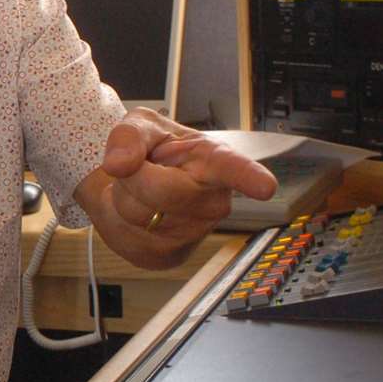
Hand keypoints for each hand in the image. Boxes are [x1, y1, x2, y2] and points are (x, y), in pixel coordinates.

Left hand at [79, 109, 277, 265]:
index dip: (249, 178)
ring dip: (122, 198)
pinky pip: (126, 237)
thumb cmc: (153, 150)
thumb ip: (128, 136)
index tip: (265, 187)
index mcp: (214, 159)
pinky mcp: (170, 255)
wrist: (140, 184)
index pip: (233, 168)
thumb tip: (119, 163)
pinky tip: (137, 212)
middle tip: (143, 166)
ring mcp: (194, 232)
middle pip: (158, 190)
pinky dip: (117, 221)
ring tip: (142, 189)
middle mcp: (213, 200)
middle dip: (133, 175)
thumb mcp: (140, 126)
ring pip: (135, 214)